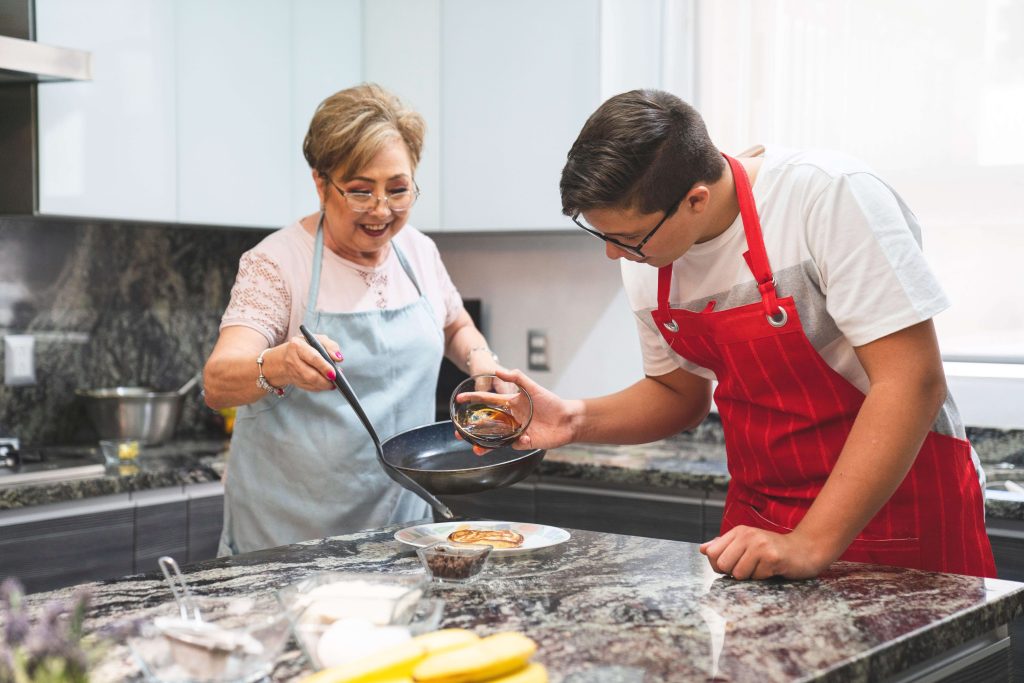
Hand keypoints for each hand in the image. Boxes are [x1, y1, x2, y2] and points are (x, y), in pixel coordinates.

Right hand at [273, 334, 343, 391]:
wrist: (280, 358)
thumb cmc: (303, 347)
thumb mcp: (315, 339)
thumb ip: (330, 345)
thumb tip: (339, 358)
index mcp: (297, 346)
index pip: (313, 358)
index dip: (325, 367)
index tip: (334, 373)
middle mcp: (292, 360)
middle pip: (311, 375)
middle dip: (326, 380)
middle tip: (336, 380)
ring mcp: (292, 373)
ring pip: (311, 384)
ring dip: (325, 385)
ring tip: (333, 382)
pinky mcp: (294, 382)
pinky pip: (310, 388)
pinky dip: (320, 387)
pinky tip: (325, 383)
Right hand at [457, 368, 577, 455]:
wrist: (568, 420)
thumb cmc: (552, 402)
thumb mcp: (534, 387)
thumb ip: (517, 377)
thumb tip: (498, 370)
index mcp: (510, 403)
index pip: (487, 400)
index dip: (473, 399)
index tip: (459, 399)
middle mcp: (511, 417)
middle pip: (487, 423)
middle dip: (472, 427)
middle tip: (459, 431)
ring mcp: (517, 430)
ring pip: (496, 438)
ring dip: (484, 444)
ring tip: (475, 448)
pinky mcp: (525, 442)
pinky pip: (513, 445)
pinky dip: (513, 443)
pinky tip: (521, 440)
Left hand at [699, 525, 828, 579]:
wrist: (805, 550)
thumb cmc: (773, 550)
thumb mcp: (746, 544)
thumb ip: (724, 546)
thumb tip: (702, 549)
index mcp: (738, 532)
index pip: (711, 553)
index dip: (719, 565)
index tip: (732, 565)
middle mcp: (747, 535)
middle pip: (722, 564)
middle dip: (733, 572)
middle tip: (749, 568)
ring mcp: (760, 545)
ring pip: (738, 573)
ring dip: (750, 576)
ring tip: (762, 567)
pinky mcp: (772, 557)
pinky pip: (756, 577)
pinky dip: (764, 577)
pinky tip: (773, 568)